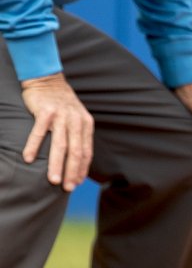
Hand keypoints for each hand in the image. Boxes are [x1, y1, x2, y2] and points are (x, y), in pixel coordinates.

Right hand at [20, 73, 93, 191]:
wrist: (48, 80)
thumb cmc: (61, 103)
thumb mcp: (76, 118)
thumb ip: (77, 135)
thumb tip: (77, 160)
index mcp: (86, 124)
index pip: (86, 151)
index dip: (82, 168)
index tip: (77, 183)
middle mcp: (76, 121)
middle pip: (75, 151)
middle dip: (72, 171)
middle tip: (67, 188)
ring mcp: (61, 116)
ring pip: (59, 145)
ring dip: (56, 164)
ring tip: (52, 180)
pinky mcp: (45, 111)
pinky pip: (38, 132)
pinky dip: (34, 146)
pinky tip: (28, 159)